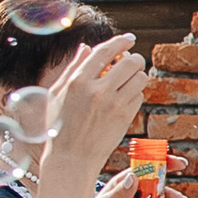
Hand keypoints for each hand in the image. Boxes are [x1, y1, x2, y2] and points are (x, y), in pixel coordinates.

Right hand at [40, 39, 147, 184]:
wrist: (70, 159)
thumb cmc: (58, 125)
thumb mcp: (57, 94)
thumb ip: (73, 68)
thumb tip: (86, 47)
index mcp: (78, 81)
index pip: (105, 51)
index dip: (121, 41)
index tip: (130, 38)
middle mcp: (98, 91)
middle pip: (130, 62)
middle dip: (134, 58)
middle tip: (131, 61)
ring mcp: (114, 105)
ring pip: (140, 78)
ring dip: (137, 75)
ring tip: (128, 79)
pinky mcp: (125, 118)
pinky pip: (139, 96)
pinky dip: (135, 93)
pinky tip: (124, 97)